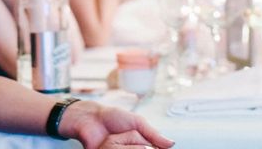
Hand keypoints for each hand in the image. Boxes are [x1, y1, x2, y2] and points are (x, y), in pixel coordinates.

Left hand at [59, 100, 173, 148]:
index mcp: (141, 142)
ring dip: (124, 147)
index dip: (155, 148)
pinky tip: (108, 143)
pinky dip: (114, 148)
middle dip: (136, 146)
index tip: (151, 147)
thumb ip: (153, 133)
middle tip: (129, 137)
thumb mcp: (136, 121)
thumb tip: (172, 143)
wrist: (89, 120)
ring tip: (113, 139)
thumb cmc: (112, 117)